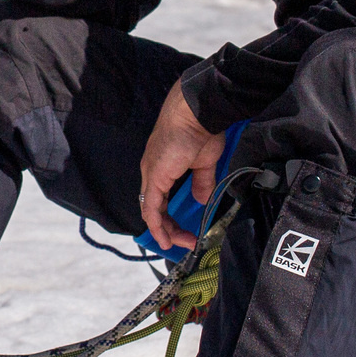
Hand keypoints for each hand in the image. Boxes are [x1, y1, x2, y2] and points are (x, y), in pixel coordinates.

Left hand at [138, 79, 224, 251]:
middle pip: (154, 208)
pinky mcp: (155, 177)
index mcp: (162, 167)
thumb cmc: (201, 129)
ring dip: (165, 230)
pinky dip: (157, 226)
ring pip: (151, 211)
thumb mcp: (204, 161)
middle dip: (169, 228)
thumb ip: (201, 182)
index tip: (184, 231)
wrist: (195, 112)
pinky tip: (165, 238)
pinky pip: (151, 208)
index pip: (160, 199)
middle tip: (186, 241)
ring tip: (179, 244)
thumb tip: (202, 200)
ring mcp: (151, 174)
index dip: (169, 218)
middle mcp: (152, 172)